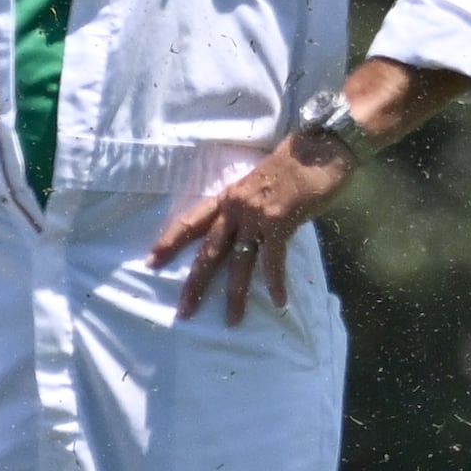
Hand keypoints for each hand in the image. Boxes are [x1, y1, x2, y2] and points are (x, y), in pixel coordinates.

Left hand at [150, 134, 355, 325]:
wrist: (319, 149)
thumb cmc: (293, 165)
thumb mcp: (258, 184)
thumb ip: (247, 207)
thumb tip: (245, 230)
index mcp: (228, 197)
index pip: (190, 222)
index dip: (169, 242)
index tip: (150, 262)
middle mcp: (236, 208)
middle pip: (209, 251)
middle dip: (196, 283)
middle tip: (184, 311)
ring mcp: (257, 216)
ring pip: (239, 262)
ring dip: (236, 294)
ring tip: (232, 321)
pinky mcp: (280, 223)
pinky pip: (274, 260)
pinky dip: (276, 283)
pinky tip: (279, 301)